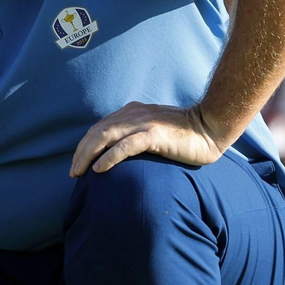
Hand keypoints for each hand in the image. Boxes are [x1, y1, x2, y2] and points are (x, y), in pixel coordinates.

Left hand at [70, 102, 224, 176]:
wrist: (211, 126)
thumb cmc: (186, 134)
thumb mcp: (156, 130)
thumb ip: (138, 136)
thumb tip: (121, 154)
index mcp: (132, 112)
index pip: (99, 128)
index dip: (85, 146)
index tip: (77, 164)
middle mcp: (133, 114)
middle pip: (97, 132)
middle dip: (80, 152)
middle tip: (73, 172)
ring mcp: (143, 123)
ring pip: (105, 137)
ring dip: (88, 156)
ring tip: (79, 172)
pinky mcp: (154, 135)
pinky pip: (125, 146)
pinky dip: (109, 157)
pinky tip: (99, 169)